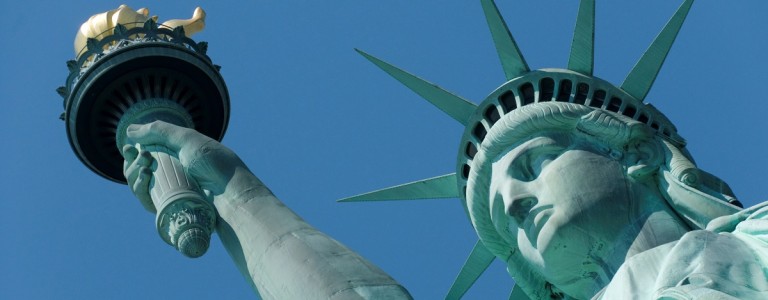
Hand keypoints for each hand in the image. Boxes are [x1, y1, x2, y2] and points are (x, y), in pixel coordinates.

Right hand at [121, 121, 252, 208]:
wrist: (232, 193)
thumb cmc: (215, 164)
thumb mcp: (189, 140)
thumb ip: (160, 131)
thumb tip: (130, 130)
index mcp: (178, 157)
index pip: (146, 154)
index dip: (133, 152)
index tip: (129, 147)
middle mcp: (173, 175)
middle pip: (139, 171)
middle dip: (133, 163)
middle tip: (143, 157)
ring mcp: (171, 193)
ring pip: (140, 187)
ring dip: (134, 175)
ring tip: (145, 169)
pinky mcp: (171, 210)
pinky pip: (147, 202)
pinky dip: (140, 191)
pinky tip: (144, 181)